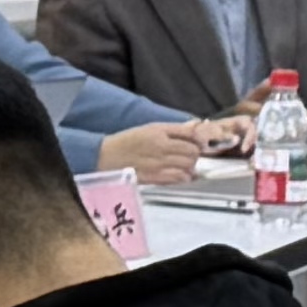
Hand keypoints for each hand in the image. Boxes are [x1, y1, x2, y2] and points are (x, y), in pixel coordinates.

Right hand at [98, 121, 218, 178]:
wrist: (106, 157)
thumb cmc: (127, 142)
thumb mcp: (149, 129)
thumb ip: (172, 130)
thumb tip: (194, 129)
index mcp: (159, 131)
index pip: (190, 134)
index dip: (199, 139)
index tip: (200, 143)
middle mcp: (161, 146)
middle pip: (192, 151)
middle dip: (195, 153)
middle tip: (190, 155)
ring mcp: (158, 163)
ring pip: (188, 165)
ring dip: (190, 166)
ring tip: (184, 166)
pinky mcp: (154, 177)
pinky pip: (178, 178)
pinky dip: (183, 177)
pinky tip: (179, 175)